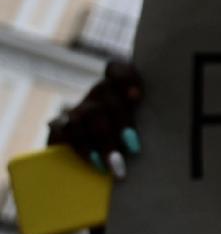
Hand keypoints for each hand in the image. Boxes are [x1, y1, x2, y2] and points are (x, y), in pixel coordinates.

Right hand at [48, 61, 142, 179]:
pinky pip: (66, 131)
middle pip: (107, 99)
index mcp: (116, 88)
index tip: (136, 96)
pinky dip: (83, 147)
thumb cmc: (125, 134)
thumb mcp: (134, 122)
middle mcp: (97, 95)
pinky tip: (95, 162)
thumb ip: (139, 117)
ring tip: (116, 164)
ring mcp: (77, 109)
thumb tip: (149, 127)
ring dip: (103, 141)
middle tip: (133, 147)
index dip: (125, 77)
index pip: (115, 69)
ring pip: (88, 115)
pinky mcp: (59, 126)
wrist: (84, 151)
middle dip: (120, 124)